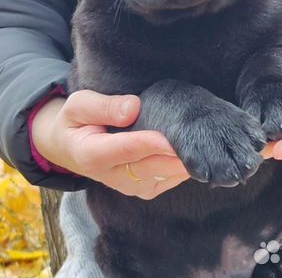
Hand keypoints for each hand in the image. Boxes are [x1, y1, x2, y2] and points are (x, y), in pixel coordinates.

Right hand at [32, 90, 188, 198]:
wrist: (69, 147)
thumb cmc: (75, 120)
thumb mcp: (79, 104)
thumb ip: (104, 106)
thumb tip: (134, 107)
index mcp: (91, 154)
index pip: (126, 149)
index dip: (150, 144)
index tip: (171, 137)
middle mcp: (111, 176)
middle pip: (149, 166)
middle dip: (174, 155)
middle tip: (199, 139)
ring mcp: (128, 185)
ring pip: (161, 176)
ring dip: (181, 163)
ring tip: (202, 144)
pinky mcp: (141, 188)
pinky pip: (166, 181)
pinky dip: (180, 168)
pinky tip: (192, 151)